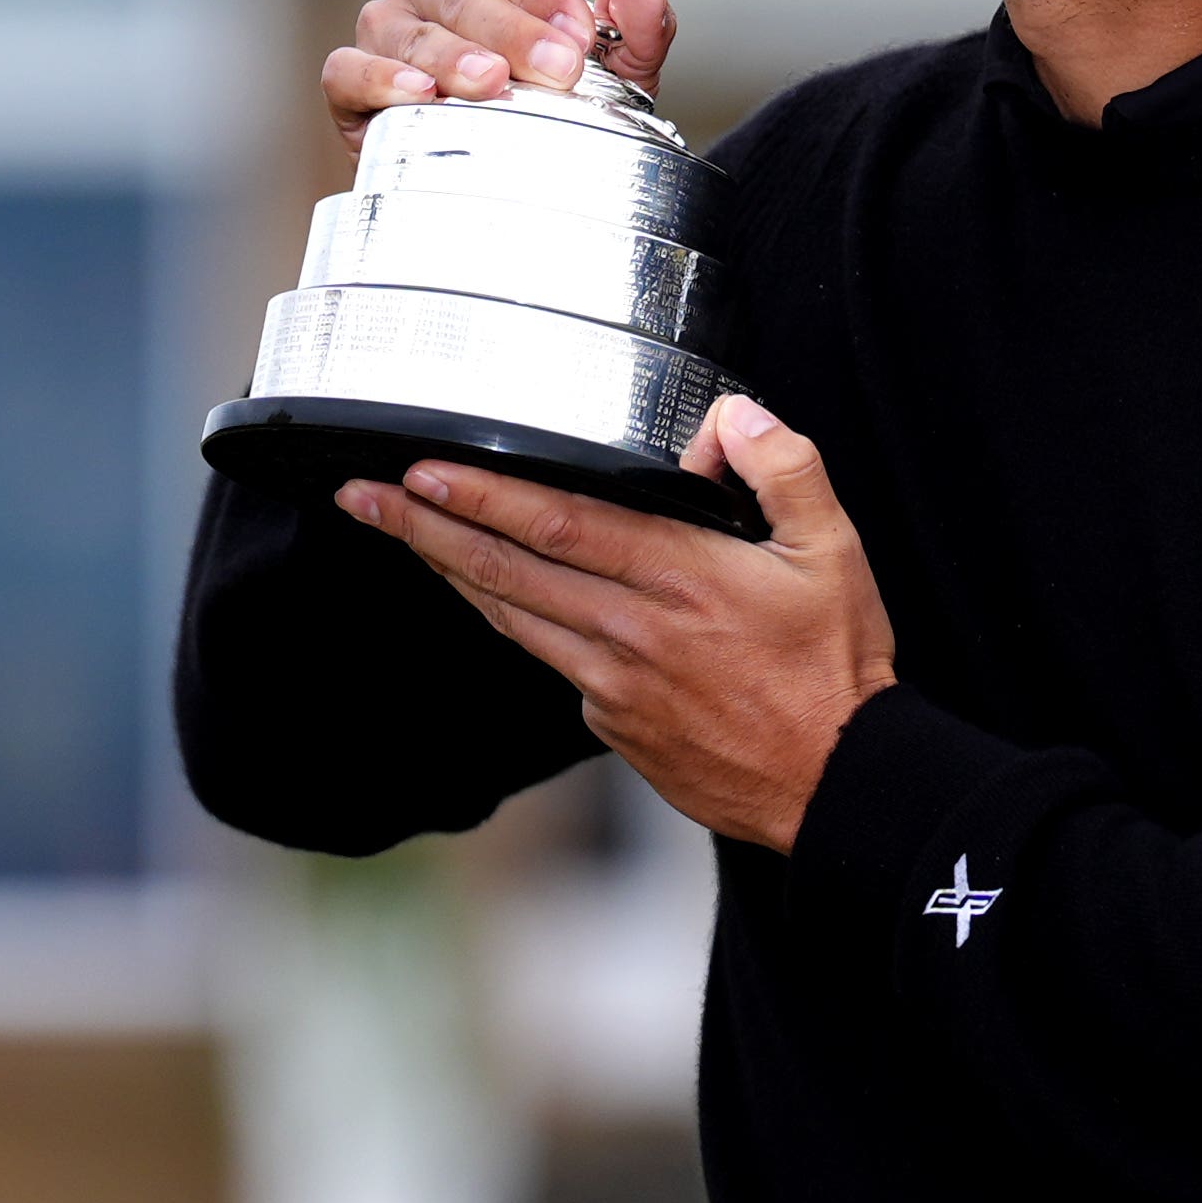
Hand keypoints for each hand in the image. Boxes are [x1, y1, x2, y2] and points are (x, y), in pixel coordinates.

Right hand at [323, 0, 677, 154]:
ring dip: (455, 54)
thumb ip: (639, 26)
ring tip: (492, 81)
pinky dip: (381, 77)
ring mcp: (389, 21)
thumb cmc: (554, 94)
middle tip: (557, 66)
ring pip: (412, 25)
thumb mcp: (617, 64)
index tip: (583, 26)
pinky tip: (419, 92)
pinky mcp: (350, 74)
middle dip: (515, 27)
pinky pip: (350, 66)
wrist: (501, 162)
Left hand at [339, 397, 894, 851]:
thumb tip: (732, 417)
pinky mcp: (612, 722)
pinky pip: (548, 658)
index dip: (482, 495)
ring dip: (449, 571)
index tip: (422, 470)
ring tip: (400, 533)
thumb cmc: (834, 670)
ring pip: (512, 616)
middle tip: (366, 497)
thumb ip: (782, 468)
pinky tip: (490, 597)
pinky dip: (510, 620)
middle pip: (506, 570)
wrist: (835, 785)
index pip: (558, 523)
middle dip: (426, 527)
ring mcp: (613, 683)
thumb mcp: (834, 552)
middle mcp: (632, 630)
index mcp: (680, 577)